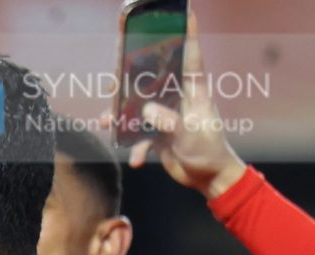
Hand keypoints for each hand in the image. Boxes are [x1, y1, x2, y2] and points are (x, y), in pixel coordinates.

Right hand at [124, 29, 246, 198]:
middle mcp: (179, 98)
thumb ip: (167, 119)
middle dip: (132, 77)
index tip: (185, 12)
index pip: (189, 56)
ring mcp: (167, 115)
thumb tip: (146, 111)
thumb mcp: (189, 132)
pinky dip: (134, 147)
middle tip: (114, 76)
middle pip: (152, 78)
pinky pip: (139, 134)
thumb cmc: (208, 149)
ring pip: (138, 107)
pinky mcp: (159, 134)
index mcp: (193, 90)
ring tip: (105, 122)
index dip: (187, 34)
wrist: (209, 178)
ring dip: (121, 117)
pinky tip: (135, 159)